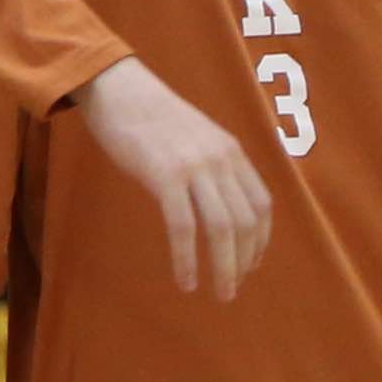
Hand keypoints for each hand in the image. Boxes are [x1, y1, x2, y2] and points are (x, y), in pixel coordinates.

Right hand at [72, 56, 269, 295]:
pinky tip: (186, 280)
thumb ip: (211, 166)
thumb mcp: (196, 137)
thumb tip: (217, 204)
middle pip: (246, 222)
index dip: (261, 240)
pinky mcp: (165, 176)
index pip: (261, 204)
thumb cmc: (151, 116)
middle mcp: (220, 160)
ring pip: (222, 229)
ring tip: (219, 292)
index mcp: (231, 151)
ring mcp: (195, 167)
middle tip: (231, 288)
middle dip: (243, 261)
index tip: (251, 263)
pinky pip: (183, 228)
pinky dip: (187, 259)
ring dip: (224, 267)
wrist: (120, 89)